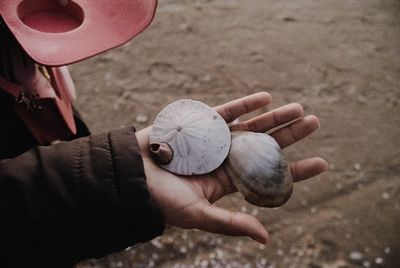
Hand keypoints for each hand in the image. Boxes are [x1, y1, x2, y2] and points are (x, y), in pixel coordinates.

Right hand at [135, 92, 327, 243]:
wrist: (132, 177)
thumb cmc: (162, 201)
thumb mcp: (198, 215)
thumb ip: (230, 222)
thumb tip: (266, 237)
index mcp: (229, 182)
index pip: (269, 176)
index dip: (295, 170)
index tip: (321, 163)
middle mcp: (227, 159)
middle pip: (265, 145)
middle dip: (289, 135)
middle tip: (314, 123)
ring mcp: (215, 141)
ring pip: (251, 126)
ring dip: (274, 117)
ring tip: (298, 109)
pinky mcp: (200, 124)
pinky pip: (227, 112)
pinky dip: (245, 105)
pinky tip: (265, 99)